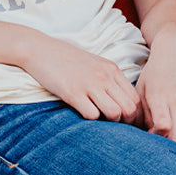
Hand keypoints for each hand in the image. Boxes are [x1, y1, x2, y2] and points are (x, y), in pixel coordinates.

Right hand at [22, 34, 142, 122]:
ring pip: (114, 113)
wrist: (39, 49)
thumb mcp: (95, 64)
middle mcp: (105, 76)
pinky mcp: (73, 93)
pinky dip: (91, 120)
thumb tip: (121, 101)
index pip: (135, 98)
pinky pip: (92, 115)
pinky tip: (83, 114)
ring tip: (99, 120)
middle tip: (114, 125)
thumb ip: (109, 79)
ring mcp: (89, 84)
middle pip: (129, 108)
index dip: (134, 115)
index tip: (125, 121)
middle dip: (125, 122)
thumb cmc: (67, 59)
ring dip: (109, 122)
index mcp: (112, 69)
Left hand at [135, 30, 175, 145]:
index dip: (156, 138)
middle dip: (167, 145)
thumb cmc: (153, 73)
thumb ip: (143, 114)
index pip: (163, 126)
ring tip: (170, 141)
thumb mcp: (141, 90)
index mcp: (158, 96)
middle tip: (159, 143)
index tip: (150, 136)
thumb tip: (147, 136)